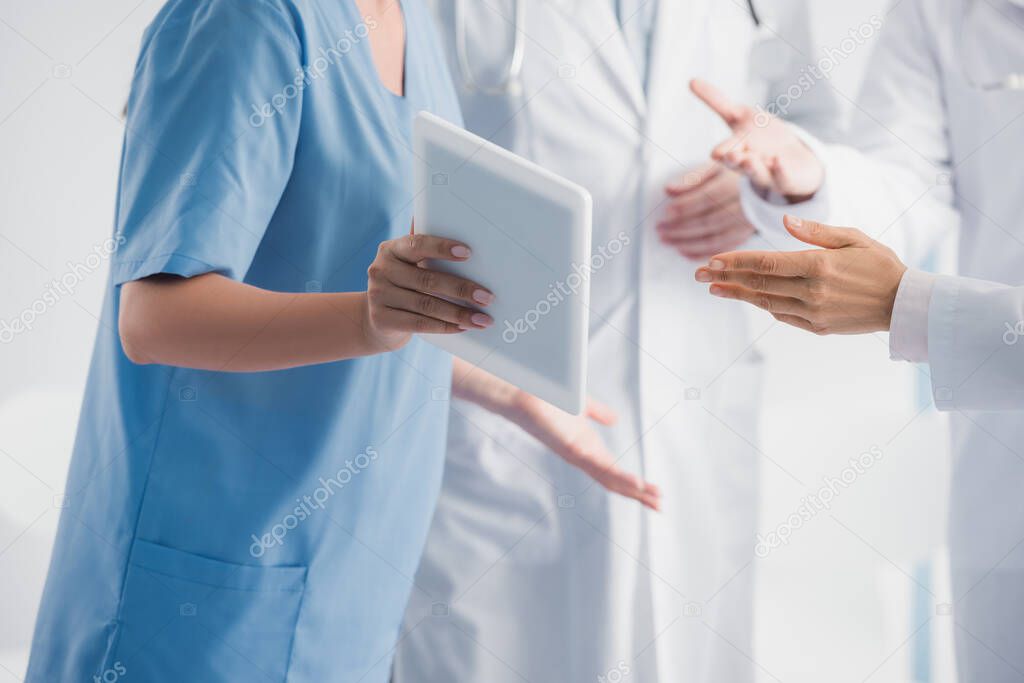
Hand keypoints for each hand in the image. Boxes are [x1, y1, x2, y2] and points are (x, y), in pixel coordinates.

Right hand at [365, 233, 494, 349]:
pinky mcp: (381, 319)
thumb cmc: (405, 285)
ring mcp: (378, 295)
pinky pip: (419, 323)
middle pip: (428, 279)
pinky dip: (445, 326)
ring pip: (427, 305)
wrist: (378, 320)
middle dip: (462, 289)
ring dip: (459, 313)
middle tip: (487, 297)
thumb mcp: (409, 264)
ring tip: (482, 319)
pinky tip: (463, 327)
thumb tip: (461, 223)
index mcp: (390, 249)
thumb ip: (425, 248)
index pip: (417, 244)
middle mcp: (380, 270)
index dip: (442, 248)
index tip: (468, 253)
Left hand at [508, 393, 661, 510]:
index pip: (615, 473)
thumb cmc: (548, 400)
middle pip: (614, 482)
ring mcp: (576, 454)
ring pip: (607, 477)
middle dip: (637, 494)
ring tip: (651, 498)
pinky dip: (615, 474)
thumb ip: (599, 414)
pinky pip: (595, 464)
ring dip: (630, 488)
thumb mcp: (583, 408)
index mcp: (589, 449)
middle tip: (660, 506)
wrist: (523, 393)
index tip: (656, 495)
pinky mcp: (570, 447)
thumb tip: (616, 420)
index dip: (635, 485)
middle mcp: (583, 456)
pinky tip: (632, 481)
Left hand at [658, 163, 755, 258]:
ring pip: (714, 238)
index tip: (666, 212)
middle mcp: (744, 207)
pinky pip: (721, 250)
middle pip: (709, 221)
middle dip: (681, 228)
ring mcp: (746, 225)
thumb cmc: (735, 176)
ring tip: (666, 241)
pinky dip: (701, 253)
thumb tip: (668, 190)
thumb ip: (692, 178)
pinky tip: (683, 251)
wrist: (766, 189)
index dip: (685, 206)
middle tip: (660, 230)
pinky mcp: (745, 237)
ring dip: (687, 243)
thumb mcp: (717, 168)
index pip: (707, 198)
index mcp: (736, 185)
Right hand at [690, 78, 823, 201]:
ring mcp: (767, 173)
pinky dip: (779, 171)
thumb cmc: (760, 137)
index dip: (722, 151)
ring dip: (752, 167)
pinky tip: (778, 162)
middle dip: (734, 160)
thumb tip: (691, 80)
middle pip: (738, 164)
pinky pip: (782, 177)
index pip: (726, 151)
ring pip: (757, 173)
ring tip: (748, 160)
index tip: (715, 152)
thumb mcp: (738, 116)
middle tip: (731, 155)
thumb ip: (716, 101)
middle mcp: (748, 163)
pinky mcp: (786, 178)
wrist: (791, 160)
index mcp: (735, 150)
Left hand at [695, 215, 906, 334]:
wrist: (906, 304)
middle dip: (724, 278)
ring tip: (714, 288)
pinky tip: (747, 297)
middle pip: (758, 284)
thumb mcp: (854, 237)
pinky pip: (783, 315)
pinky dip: (764, 305)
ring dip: (737, 295)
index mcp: (819, 265)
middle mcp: (812, 290)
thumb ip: (817, 232)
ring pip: (766, 302)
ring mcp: (814, 311)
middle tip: (697, 275)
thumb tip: (786, 224)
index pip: (765, 263)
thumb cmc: (881, 264)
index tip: (711, 261)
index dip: (735, 262)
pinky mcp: (818, 326)